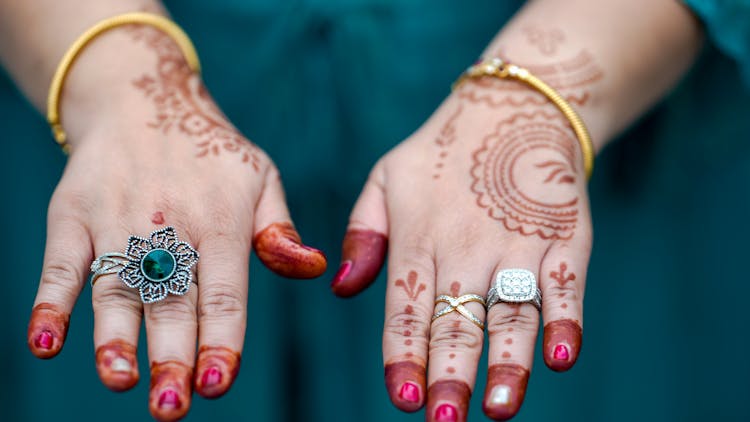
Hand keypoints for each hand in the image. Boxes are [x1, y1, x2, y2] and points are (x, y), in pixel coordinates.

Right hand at [26, 27, 325, 420]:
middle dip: (172, 354)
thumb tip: (312, 269)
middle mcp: (170, 223)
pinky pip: (59, 263)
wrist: (142, 100)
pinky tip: (46, 343)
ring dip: (114, 337)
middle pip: (171, 298)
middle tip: (171, 407)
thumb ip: (278, 229)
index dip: (222, 339)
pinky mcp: (73, 215)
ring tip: (119, 379)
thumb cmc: (212, 153)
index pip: (225, 291)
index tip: (218, 384)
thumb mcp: (260, 177)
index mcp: (222, 220)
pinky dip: (50, 302)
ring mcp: (118, 218)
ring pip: (116, 287)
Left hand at [331, 79, 591, 419]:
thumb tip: (345, 290)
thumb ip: (364, 233)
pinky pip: (565, 284)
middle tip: (443, 421)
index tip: (402, 398)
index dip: (404, 355)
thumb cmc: (442, 154)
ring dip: (507, 363)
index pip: (407, 308)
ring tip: (499, 408)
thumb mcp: (386, 178)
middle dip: (449, 375)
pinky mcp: (565, 237)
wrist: (515, 109)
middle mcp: (467, 245)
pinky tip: (561, 358)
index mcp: (420, 237)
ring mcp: (518, 242)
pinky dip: (565, 320)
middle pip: (457, 319)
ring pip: (511, 312)